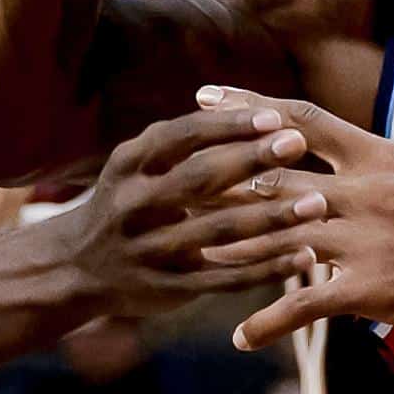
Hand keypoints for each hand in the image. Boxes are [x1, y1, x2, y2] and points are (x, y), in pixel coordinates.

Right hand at [51, 103, 325, 316]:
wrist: (76, 268)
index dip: (228, 126)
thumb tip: (244, 105)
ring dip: (272, 218)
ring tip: (317, 205)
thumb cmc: (125, 200)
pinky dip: (266, 268)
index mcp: (129, 165)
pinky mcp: (167, 289)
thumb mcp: (135, 164)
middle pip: (200, 179)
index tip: (274, 117)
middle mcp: (135, 205)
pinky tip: (302, 256)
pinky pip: (224, 278)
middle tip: (298, 145)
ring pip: (219, 231)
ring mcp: (150, 250)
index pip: (181, 136)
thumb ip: (180, 140)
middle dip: (253, 160)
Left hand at [189, 87, 393, 348]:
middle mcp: (368, 189)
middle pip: (273, 177)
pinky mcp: (377, 288)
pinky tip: (242, 337)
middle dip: (218, 181)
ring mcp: (370, 238)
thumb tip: (373, 159)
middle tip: (173, 183)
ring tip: (193, 257)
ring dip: (231, 250)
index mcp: (382, 157)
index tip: (204, 97)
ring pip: (279, 238)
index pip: (302, 119)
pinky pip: (308, 302)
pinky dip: (269, 321)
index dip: (247, 106)